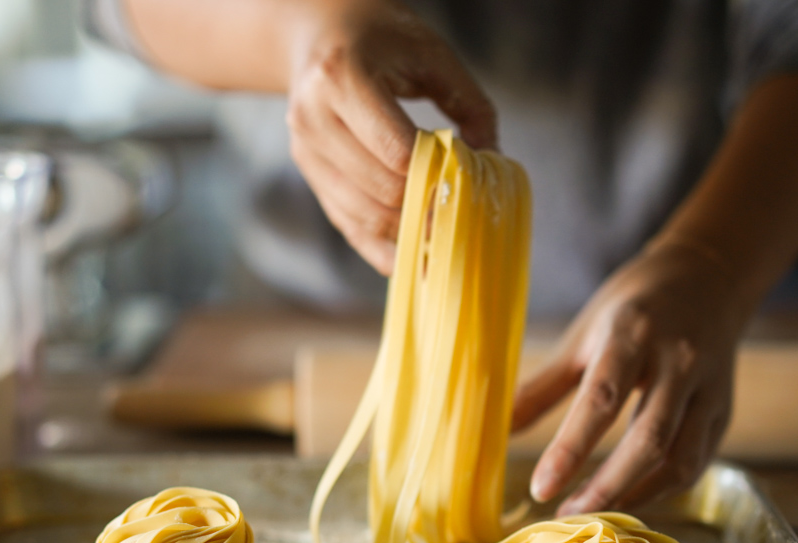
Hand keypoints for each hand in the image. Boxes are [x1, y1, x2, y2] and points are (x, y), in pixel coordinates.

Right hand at [285, 0, 496, 273]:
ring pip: (364, 215)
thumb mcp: (433, 55)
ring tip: (446, 237)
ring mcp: (305, 150)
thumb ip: (470, 106)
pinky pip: (348, 225)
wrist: (318, 32)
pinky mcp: (308, 173)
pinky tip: (415, 257)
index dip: (436, 175)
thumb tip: (491, 166)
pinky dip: (383, 247)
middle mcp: (313, 117)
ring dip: (409, 232)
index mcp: (341, 78)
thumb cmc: (382, 39)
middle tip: (464, 216)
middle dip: (426, 206)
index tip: (468, 184)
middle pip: (381, 190)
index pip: (396, 151)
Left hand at [514, 239, 754, 513]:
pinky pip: (695, 462)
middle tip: (566, 517)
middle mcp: (679, 361)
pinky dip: (662, 489)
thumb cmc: (632, 308)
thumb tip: (496, 430)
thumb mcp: (583, 336)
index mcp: (633, 334)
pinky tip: (629, 499)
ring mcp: (709, 388)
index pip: (602, 400)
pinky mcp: (724, 410)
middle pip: (648, 438)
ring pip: (679, 458)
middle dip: (607, 486)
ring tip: (594, 516)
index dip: (570, 450)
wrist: (707, 277)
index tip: (541, 489)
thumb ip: (543, 386)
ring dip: (636, 496)